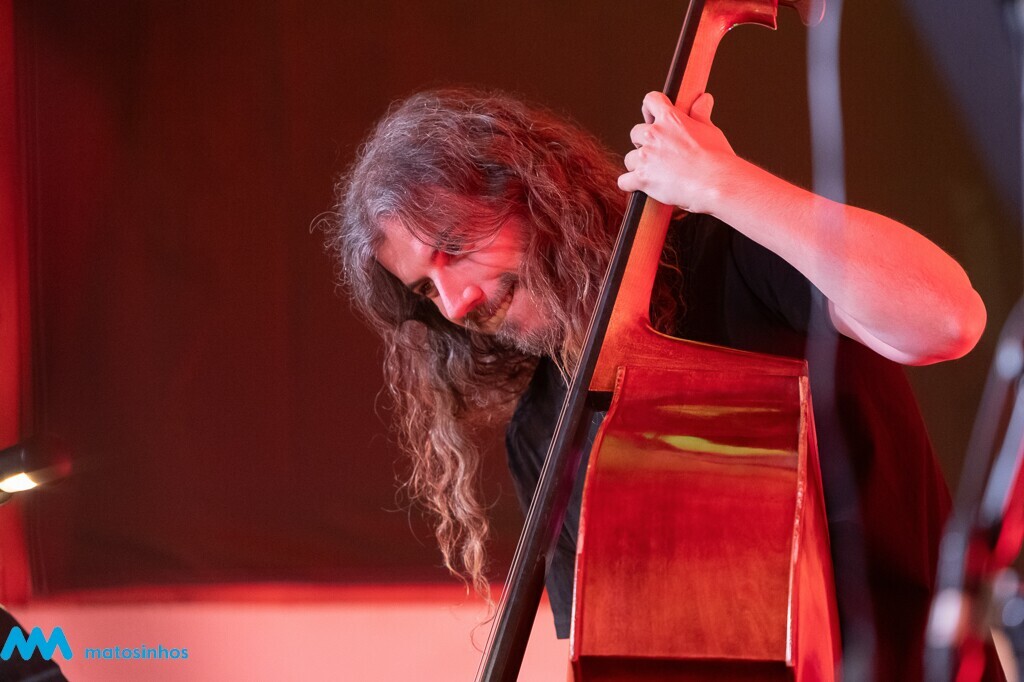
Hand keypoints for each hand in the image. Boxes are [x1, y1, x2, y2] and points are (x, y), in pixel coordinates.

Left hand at [618, 91, 736, 214]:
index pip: (651, 101)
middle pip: (635, 133)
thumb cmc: (716, 158)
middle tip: (657, 153)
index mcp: (670, 119)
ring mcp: (646, 157)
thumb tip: (704, 99)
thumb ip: (701, 114)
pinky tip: (640, 187)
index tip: (652, 118)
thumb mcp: (710, 129)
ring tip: (655, 173)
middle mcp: (654, 135)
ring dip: (638, 165)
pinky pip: (624, 181)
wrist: (715, 182)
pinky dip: (630, 184)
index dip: (650, 109)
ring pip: (629, 159)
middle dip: (643, 142)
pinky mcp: (642, 178)